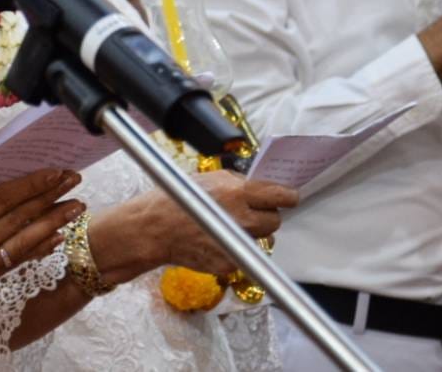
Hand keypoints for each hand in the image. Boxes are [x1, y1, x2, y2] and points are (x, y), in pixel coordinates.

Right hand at [0, 169, 84, 297]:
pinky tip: (55, 236)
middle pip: (18, 221)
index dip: (32, 185)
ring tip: (75, 208)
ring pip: (23, 245)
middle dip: (50, 200)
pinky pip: (13, 263)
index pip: (3, 200)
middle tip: (74, 183)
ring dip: (53, 225)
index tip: (55, 172)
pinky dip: (36, 248)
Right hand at [141, 171, 297, 277]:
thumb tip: (258, 188)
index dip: (287, 197)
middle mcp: (242, 219)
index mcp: (239, 193)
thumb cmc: (174, 198)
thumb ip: (237, 183)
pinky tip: (215, 240)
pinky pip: (243, 255)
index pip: (281, 196)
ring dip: (252, 234)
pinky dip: (234, 249)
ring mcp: (236, 244)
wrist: (152, 229)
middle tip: (250, 213)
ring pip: (261, 240)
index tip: (289, 198)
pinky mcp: (230, 263)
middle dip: (265, 217)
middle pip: (275, 221)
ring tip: (228, 227)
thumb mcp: (207, 177)